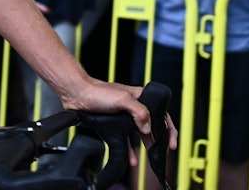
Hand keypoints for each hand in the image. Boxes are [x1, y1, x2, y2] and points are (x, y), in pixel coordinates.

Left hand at [60, 78, 177, 158]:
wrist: (77, 94)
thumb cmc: (98, 91)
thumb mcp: (123, 99)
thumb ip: (139, 112)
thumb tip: (148, 128)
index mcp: (139, 97)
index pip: (160, 112)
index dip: (168, 127)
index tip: (171, 140)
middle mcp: (133, 106)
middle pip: (150, 125)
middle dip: (158, 139)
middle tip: (163, 151)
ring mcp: (123, 116)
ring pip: (138, 134)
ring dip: (144, 145)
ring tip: (149, 157)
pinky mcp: (113, 124)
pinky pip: (124, 139)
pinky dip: (129, 149)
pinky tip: (131, 158)